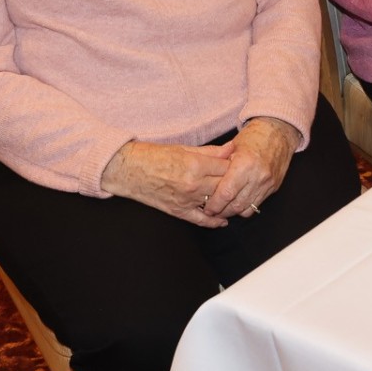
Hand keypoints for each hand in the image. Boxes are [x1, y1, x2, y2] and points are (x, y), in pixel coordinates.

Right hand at [100, 140, 232, 226]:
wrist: (130, 170)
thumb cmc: (154, 156)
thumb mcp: (184, 148)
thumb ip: (211, 152)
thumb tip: (232, 148)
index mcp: (195, 165)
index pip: (227, 168)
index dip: (235, 166)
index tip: (240, 165)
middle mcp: (193, 184)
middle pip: (225, 186)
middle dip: (234, 183)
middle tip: (241, 181)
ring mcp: (186, 200)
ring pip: (217, 204)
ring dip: (227, 202)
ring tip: (234, 198)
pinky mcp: (178, 211)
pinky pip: (201, 220)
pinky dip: (214, 222)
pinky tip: (223, 220)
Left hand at [203, 116, 296, 218]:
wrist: (279, 131)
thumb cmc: (253, 136)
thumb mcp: (233, 146)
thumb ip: (219, 165)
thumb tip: (205, 184)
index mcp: (245, 164)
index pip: (226, 193)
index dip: (214, 204)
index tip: (207, 208)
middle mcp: (258, 176)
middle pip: (236, 205)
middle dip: (222, 212)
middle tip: (211, 211)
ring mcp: (267, 183)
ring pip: (247, 209)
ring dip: (233, 212)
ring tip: (223, 209)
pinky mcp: (273, 187)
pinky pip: (256, 205)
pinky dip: (245, 207)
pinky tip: (237, 203)